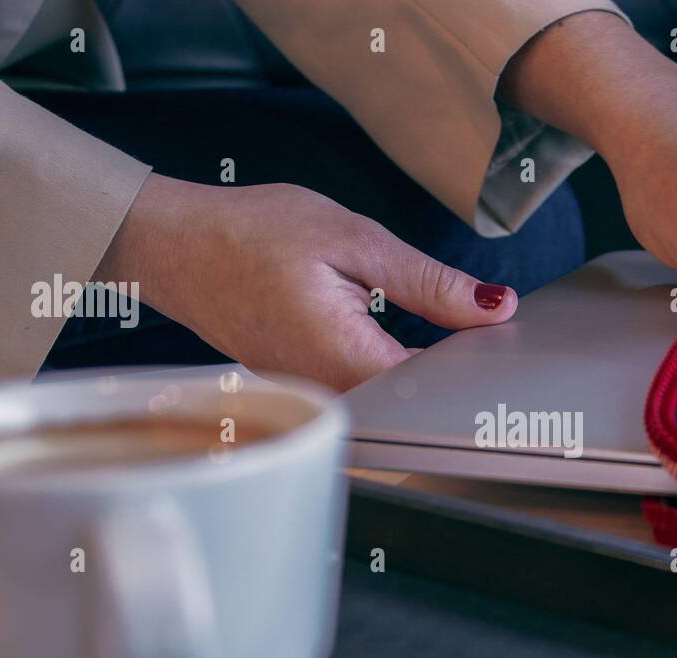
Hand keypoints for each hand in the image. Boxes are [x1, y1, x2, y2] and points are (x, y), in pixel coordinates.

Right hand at [94, 174, 515, 390]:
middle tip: (482, 335)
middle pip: (416, 405)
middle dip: (456, 374)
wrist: (174, 245)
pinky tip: (407, 340)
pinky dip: (393, 370)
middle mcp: (328, 393)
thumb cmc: (251, 234)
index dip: (477, 366)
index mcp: (344, 359)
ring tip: (448, 335)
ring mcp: (314, 397)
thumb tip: (494, 306)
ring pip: (391, 403)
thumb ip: (430, 282)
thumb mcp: (355, 241)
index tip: (502, 337)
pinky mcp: (306, 389)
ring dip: (425, 373)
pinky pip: (363, 393)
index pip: (436, 389)